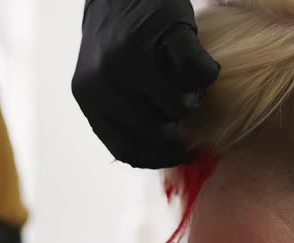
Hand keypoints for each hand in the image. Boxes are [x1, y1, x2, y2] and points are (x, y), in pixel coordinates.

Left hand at [72, 0, 219, 168]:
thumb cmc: (117, 42)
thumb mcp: (104, 83)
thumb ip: (121, 116)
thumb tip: (160, 154)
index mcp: (88, 98)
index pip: (126, 149)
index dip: (159, 158)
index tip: (181, 154)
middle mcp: (102, 81)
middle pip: (156, 132)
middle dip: (178, 126)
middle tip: (184, 105)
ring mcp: (131, 57)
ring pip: (177, 107)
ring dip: (191, 100)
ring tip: (185, 83)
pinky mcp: (163, 32)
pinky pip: (196, 74)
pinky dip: (205, 75)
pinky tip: (201, 67)